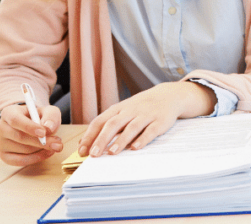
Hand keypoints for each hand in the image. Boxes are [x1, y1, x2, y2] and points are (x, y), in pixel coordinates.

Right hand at [0, 102, 62, 165]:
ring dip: (42, 149)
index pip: (15, 120)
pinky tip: (47, 152)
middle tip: (58, 143)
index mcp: (9, 112)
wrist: (32, 126)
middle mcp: (1, 127)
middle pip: (19, 137)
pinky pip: (19, 161)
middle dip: (41, 141)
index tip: (43, 132)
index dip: (29, 127)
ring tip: (55, 144)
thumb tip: (48, 127)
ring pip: (22, 150)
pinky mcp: (4, 155)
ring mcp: (1, 143)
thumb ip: (50, 116)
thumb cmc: (39, 117)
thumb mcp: (48, 111)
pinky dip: (36, 158)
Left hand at [79, 81, 215, 157]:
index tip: (82, 151)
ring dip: (121, 140)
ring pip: (131, 127)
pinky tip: (135, 148)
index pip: (100, 121)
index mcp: (119, 109)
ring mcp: (146, 115)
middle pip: (113, 124)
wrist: (169, 95)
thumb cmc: (141, 107)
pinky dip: (143, 139)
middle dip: (102, 139)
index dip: (90, 136)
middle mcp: (131, 111)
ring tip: (112, 153)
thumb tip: (84, 142)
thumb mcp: (123, 111)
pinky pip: (150, 130)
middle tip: (93, 154)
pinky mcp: (160, 121)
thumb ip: (106, 125)